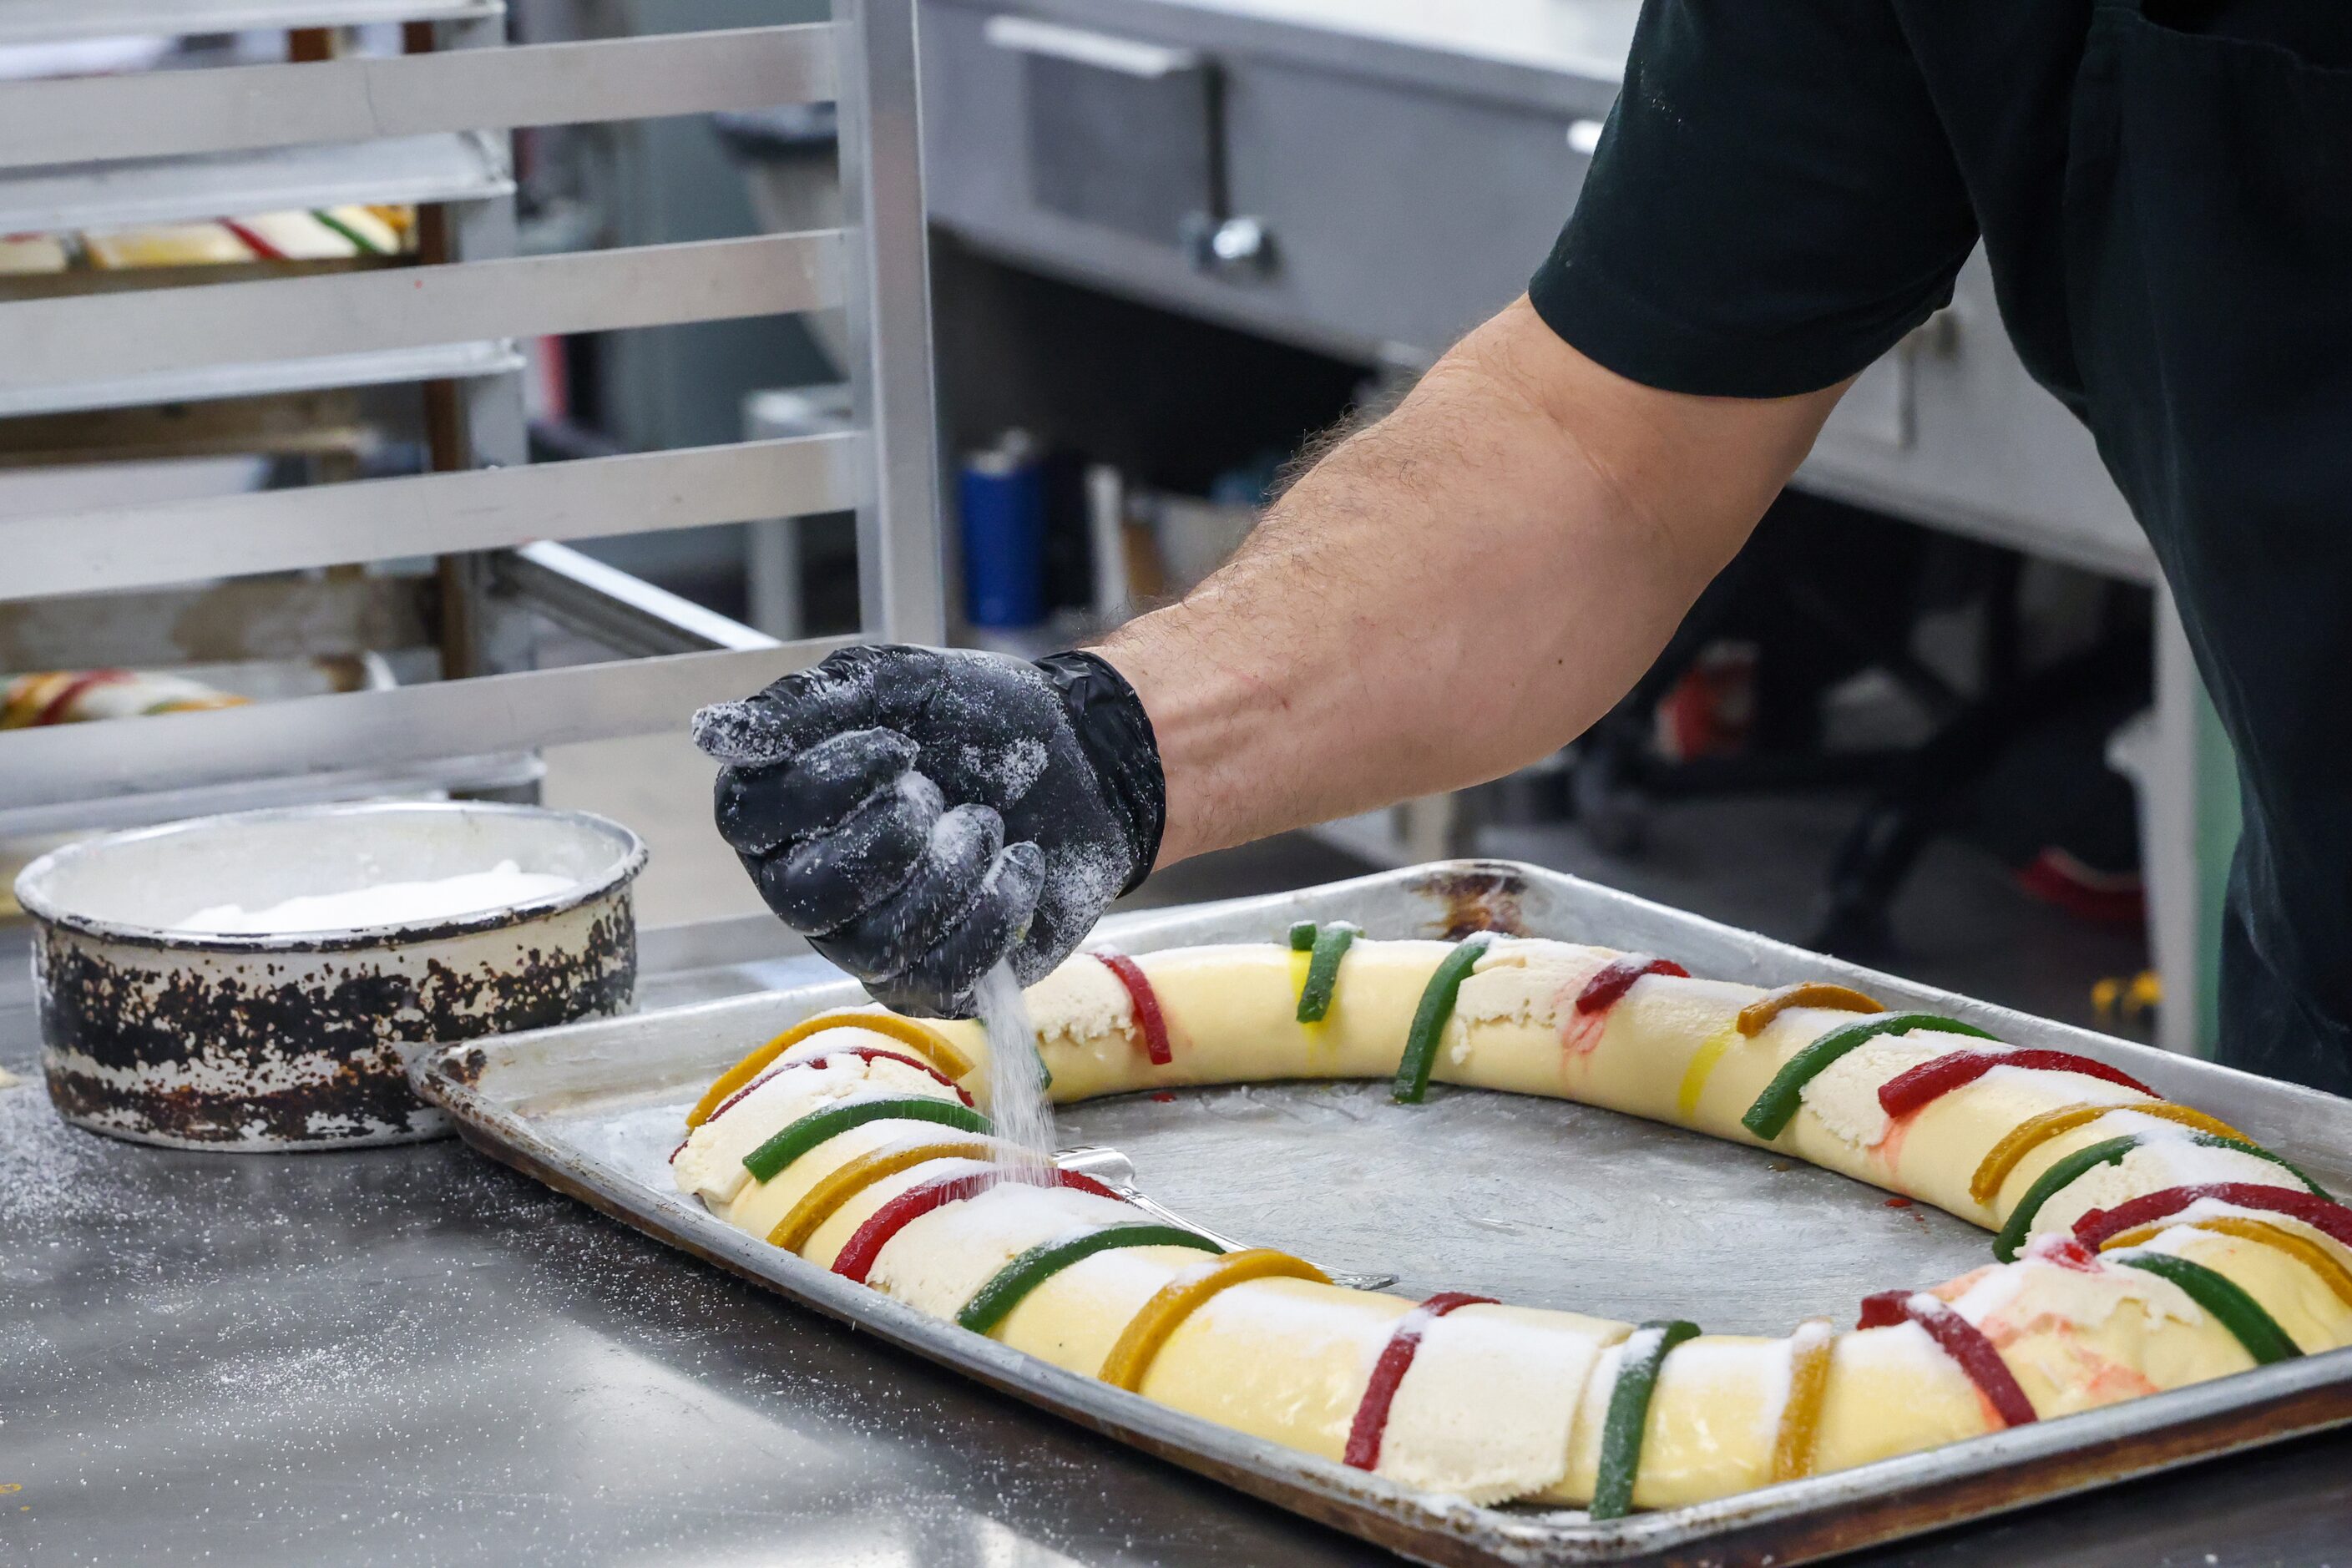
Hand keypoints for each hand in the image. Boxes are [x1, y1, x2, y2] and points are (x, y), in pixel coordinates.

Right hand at [693, 646, 1163, 1016]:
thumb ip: (805, 706)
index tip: (897, 745)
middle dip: (891, 839)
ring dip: (952, 872)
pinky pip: (944, 977)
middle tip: (939, 792)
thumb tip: (711, 734)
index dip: (822, 788)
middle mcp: (808, 886)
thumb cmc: (974, 719)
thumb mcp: (893, 684)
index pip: (748, 823)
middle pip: (807, 899)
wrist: (1080, 758)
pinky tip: (1018, 864)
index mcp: (781, 811)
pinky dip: (995, 912)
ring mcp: (868, 942)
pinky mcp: (936, 980)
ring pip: (879, 945)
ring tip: (985, 823)